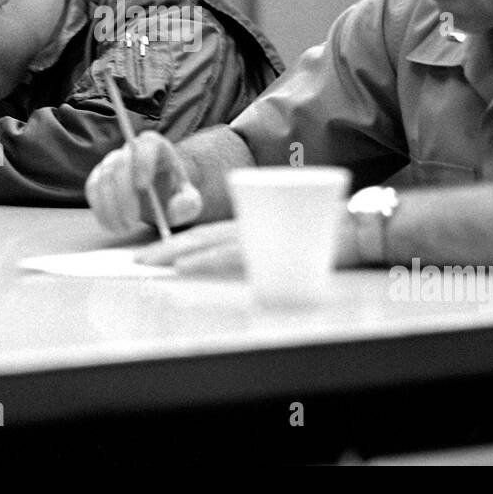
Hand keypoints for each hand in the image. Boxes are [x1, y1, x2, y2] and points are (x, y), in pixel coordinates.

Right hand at [85, 131, 202, 235]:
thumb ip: (189, 204)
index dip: (143, 163)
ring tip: (125, 229)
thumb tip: (175, 209)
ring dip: (111, 207)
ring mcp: (111, 161)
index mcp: (155, 145)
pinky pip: (92, 189)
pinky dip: (100, 209)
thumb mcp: (189, 199)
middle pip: (120, 165)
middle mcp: (130, 149)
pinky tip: (112, 226)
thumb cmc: (174, 193)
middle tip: (131, 222)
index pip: (146, 146)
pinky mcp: (98, 176)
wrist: (159, 195)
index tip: (143, 187)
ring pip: (103, 179)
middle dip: (124, 195)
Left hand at [134, 213, 367, 272]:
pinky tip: (185, 267)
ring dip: (175, 254)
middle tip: (137, 259)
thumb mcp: (285, 239)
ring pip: (207, 244)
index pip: (205, 234)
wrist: (355, 229)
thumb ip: (261, 249)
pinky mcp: (270, 249)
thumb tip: (244, 264)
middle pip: (197, 237)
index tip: (151, 253)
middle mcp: (248, 228)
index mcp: (249, 226)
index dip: (176, 241)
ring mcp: (258, 237)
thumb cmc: (324, 235)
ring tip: (151, 262)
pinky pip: (230, 257)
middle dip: (164, 248)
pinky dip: (205, 261)